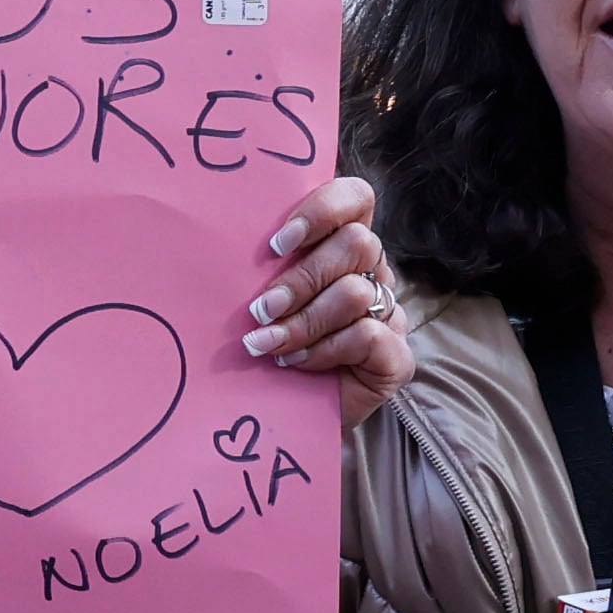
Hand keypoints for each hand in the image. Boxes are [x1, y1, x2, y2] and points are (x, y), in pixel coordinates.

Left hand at [247, 175, 410, 427]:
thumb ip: (257, 269)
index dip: (322, 209)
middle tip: (259, 310)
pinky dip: (323, 350)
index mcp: (340, 245)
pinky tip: (296, 363)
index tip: (277, 242)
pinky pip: (368, 335)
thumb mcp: (259, 301)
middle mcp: (372, 272)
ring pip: (356, 292)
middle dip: (300, 278)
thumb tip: (216, 244)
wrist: (285, 415)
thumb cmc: (266, 346)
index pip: (356, 198)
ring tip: (265, 344)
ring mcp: (389, 313)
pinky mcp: (396, 356)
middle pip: (356, 243)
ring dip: (302, 321)